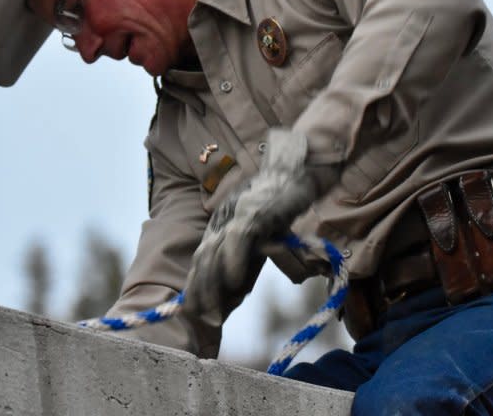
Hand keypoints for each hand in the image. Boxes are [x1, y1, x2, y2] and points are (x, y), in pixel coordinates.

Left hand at [182, 129, 337, 316]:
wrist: (297, 173)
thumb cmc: (281, 204)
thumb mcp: (259, 234)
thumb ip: (247, 256)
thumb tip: (235, 288)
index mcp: (220, 224)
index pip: (201, 260)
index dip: (196, 287)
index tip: (195, 312)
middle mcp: (221, 220)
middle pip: (202, 260)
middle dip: (200, 293)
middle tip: (201, 319)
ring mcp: (235, 215)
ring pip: (214, 253)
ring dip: (212, 286)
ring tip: (212, 311)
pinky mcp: (253, 213)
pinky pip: (238, 241)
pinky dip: (233, 263)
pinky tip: (233, 283)